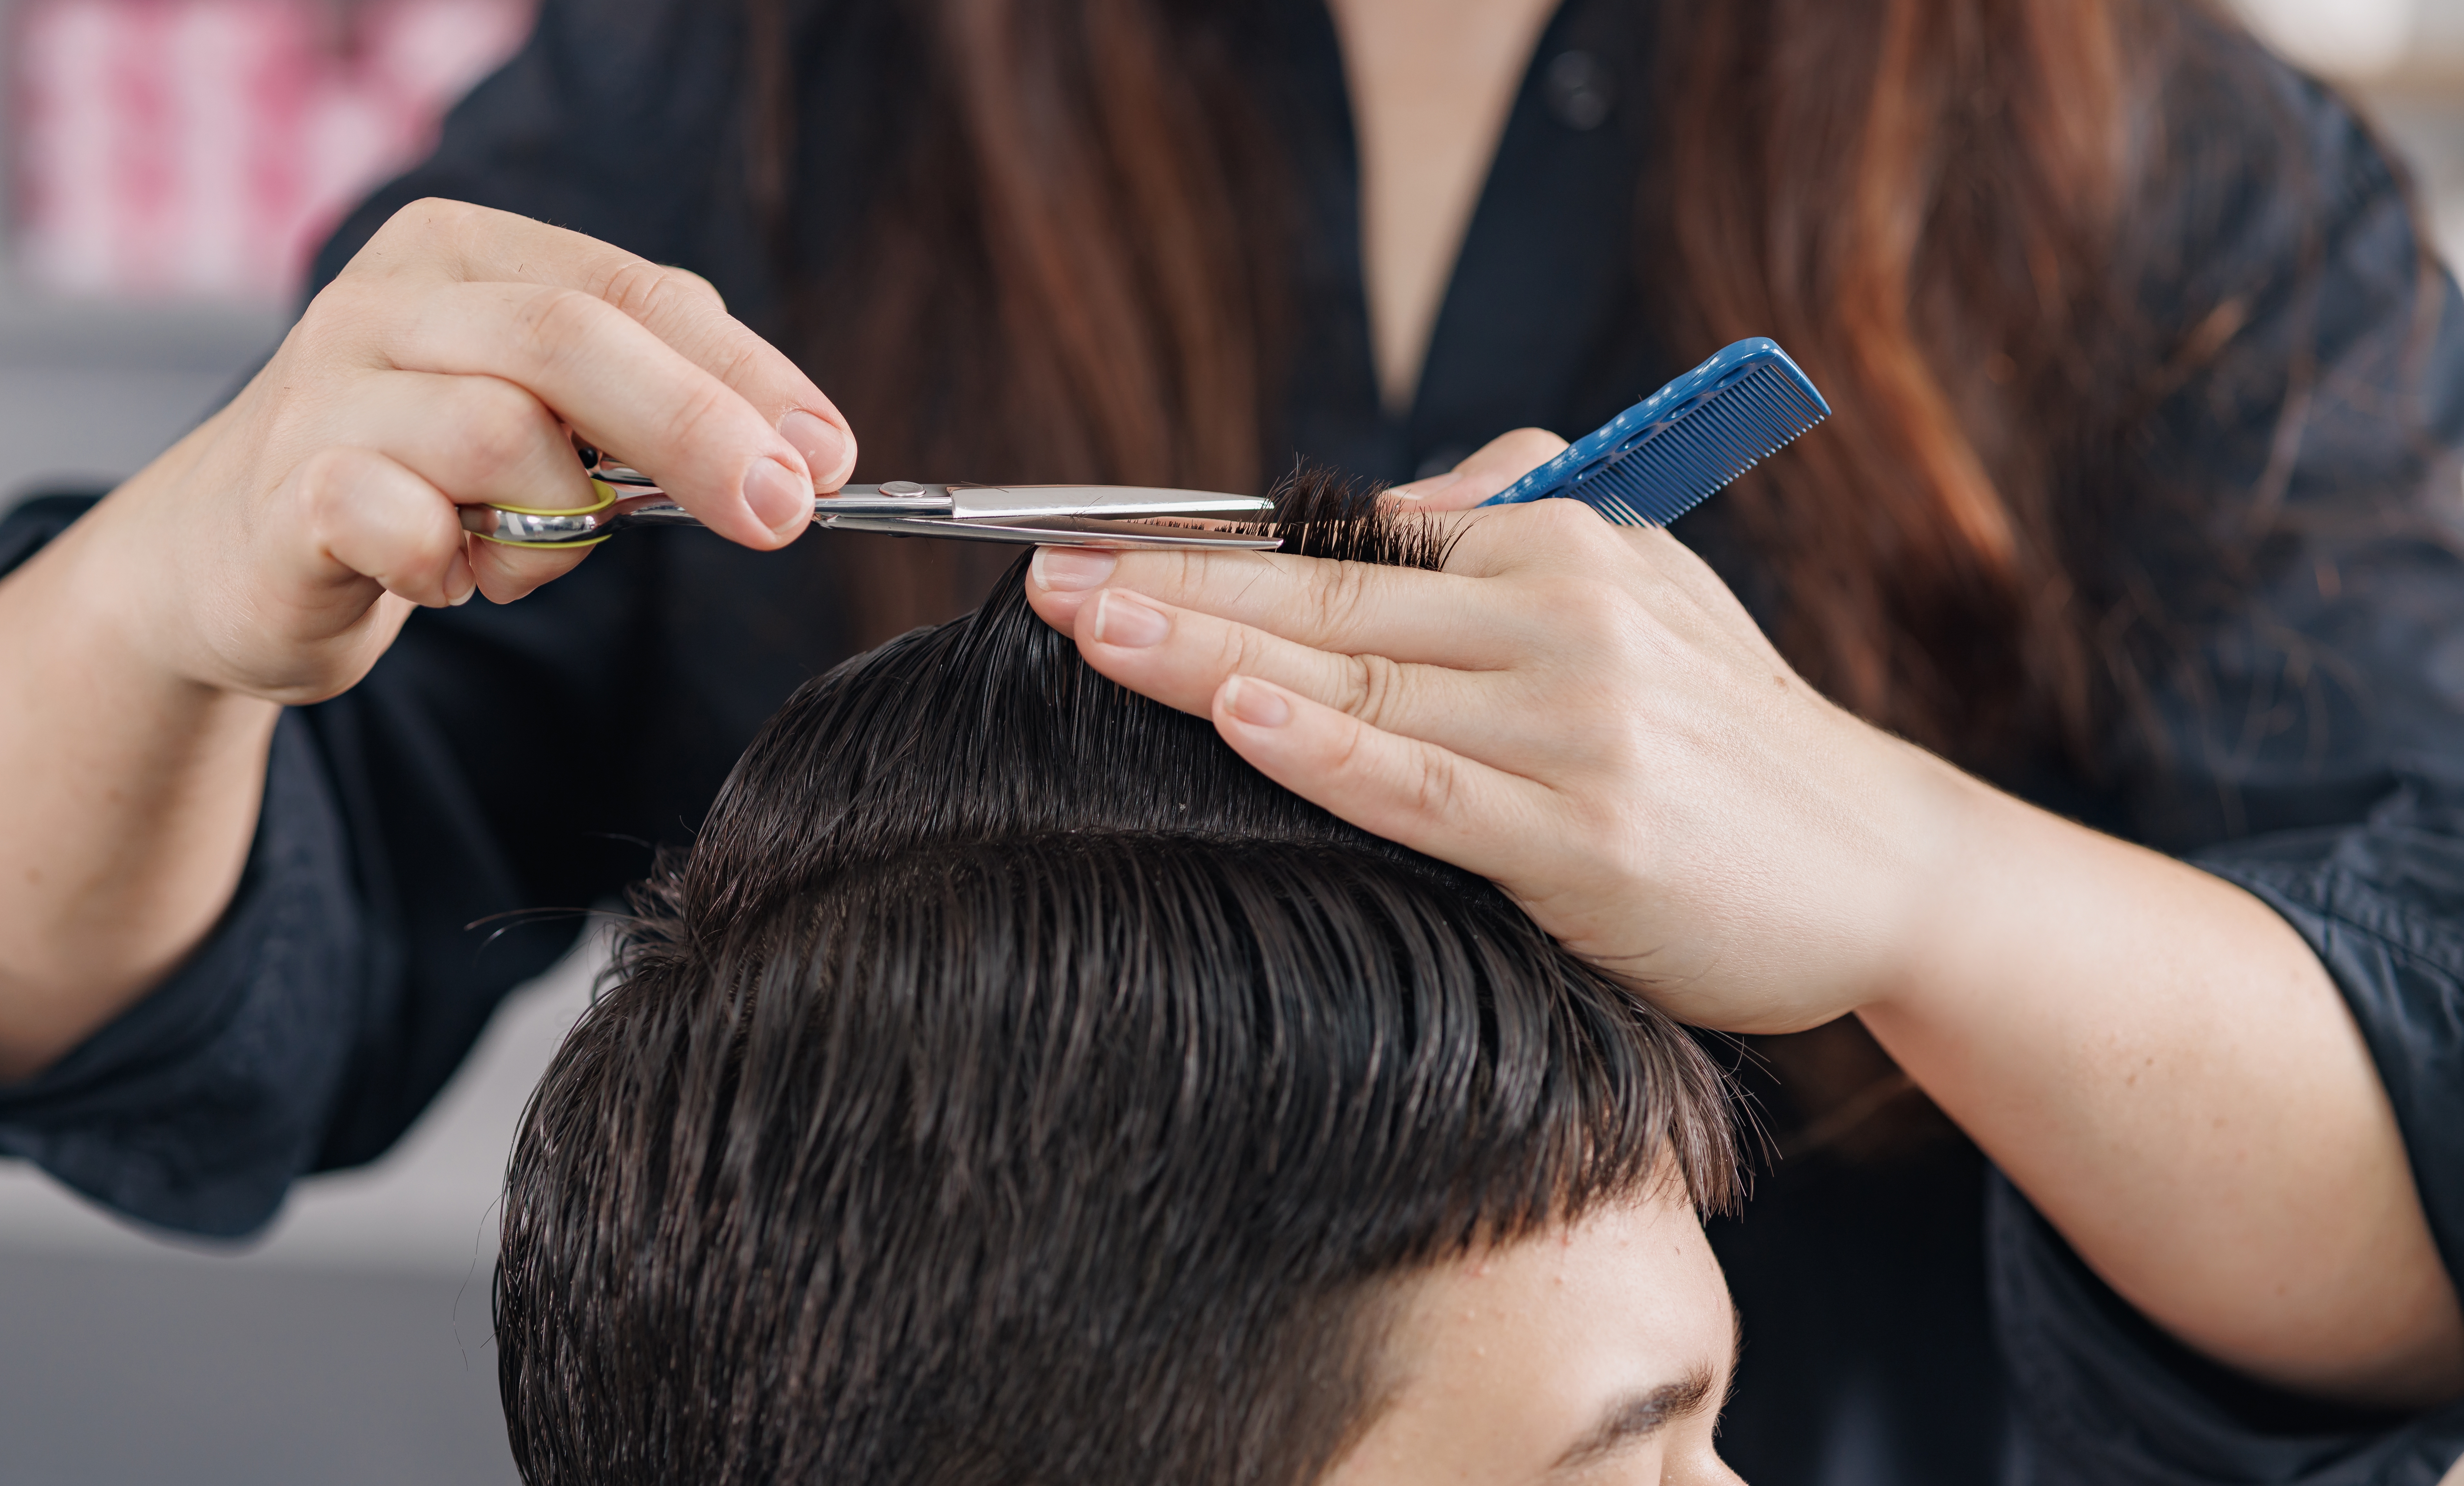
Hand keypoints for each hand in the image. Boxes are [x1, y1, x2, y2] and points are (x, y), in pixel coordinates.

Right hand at [74, 199, 856, 705]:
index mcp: (467, 253)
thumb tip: (799, 450)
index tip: (829, 455)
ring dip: (556, 521)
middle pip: (576, 340)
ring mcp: (324, 387)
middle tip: (783, 511)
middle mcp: (391, 299)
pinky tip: (439, 576)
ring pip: (501, 433)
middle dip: (698, 427)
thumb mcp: (546, 418)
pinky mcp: (284, 491)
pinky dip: (447, 563)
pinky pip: (394, 518)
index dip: (745, 373)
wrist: (229, 555)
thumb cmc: (418, 478)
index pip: (637, 292)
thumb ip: (647, 406)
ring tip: (524, 557)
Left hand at [1030, 431, 2463, 1408]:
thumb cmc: (1727, 732)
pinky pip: (1420, 782)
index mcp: (1560, 544)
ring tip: (1092, 630)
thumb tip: (1377, 505)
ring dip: (1209, 653)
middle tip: (1045, 574)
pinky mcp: (1585, 832)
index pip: (1346, 535)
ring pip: (1352, 679)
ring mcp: (1574, 725)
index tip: (1090, 537)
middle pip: (1328, 595)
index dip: (1207, 539)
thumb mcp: (1637, 590)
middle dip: (1174, 582)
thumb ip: (1508, 533)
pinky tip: (1235, 712)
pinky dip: (1322, 746)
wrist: (1878, 864)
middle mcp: (1561, 616)